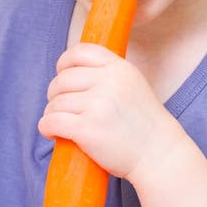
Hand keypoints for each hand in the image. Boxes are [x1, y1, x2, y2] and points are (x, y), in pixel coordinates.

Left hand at [39, 43, 183, 179]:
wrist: (159, 154)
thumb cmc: (144, 124)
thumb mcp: (133, 85)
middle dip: (55, 93)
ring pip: (56, 102)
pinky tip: (52, 132)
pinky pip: (52, 121)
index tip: (62, 74)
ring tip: (59, 123)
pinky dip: (46, 127)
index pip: (80, 52)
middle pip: (62, 79)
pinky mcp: (88, 129)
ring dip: (52, 113)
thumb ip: (109, 74)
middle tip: (61, 107)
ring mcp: (98, 105)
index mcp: (120, 68)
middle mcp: (109, 82)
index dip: (64, 63)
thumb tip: (72, 70)